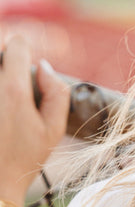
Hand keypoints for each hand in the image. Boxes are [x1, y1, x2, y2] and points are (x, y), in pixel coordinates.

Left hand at [0, 35, 70, 206]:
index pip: (16, 45)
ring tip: (6, 107)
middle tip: (11, 86)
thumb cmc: (23, 161)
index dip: (24, 51)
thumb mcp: (53, 131)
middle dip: (5, 65)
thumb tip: (45, 67)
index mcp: (14, 90)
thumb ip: (56, 93)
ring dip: (1, 83)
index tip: (24, 65)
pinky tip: (2, 118)